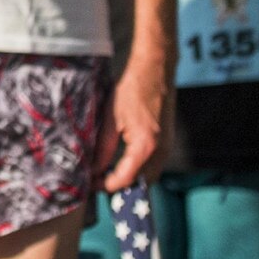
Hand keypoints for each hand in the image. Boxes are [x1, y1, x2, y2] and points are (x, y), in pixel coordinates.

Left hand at [99, 58, 168, 190]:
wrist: (155, 71)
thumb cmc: (132, 90)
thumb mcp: (111, 119)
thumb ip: (103, 147)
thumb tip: (94, 168)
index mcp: (145, 146)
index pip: (126, 178)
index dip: (107, 185)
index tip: (91, 185)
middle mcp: (161, 151)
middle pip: (141, 183)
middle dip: (120, 187)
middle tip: (97, 182)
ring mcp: (167, 147)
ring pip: (149, 175)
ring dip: (130, 179)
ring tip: (106, 174)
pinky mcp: (167, 141)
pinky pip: (153, 164)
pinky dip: (138, 169)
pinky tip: (121, 163)